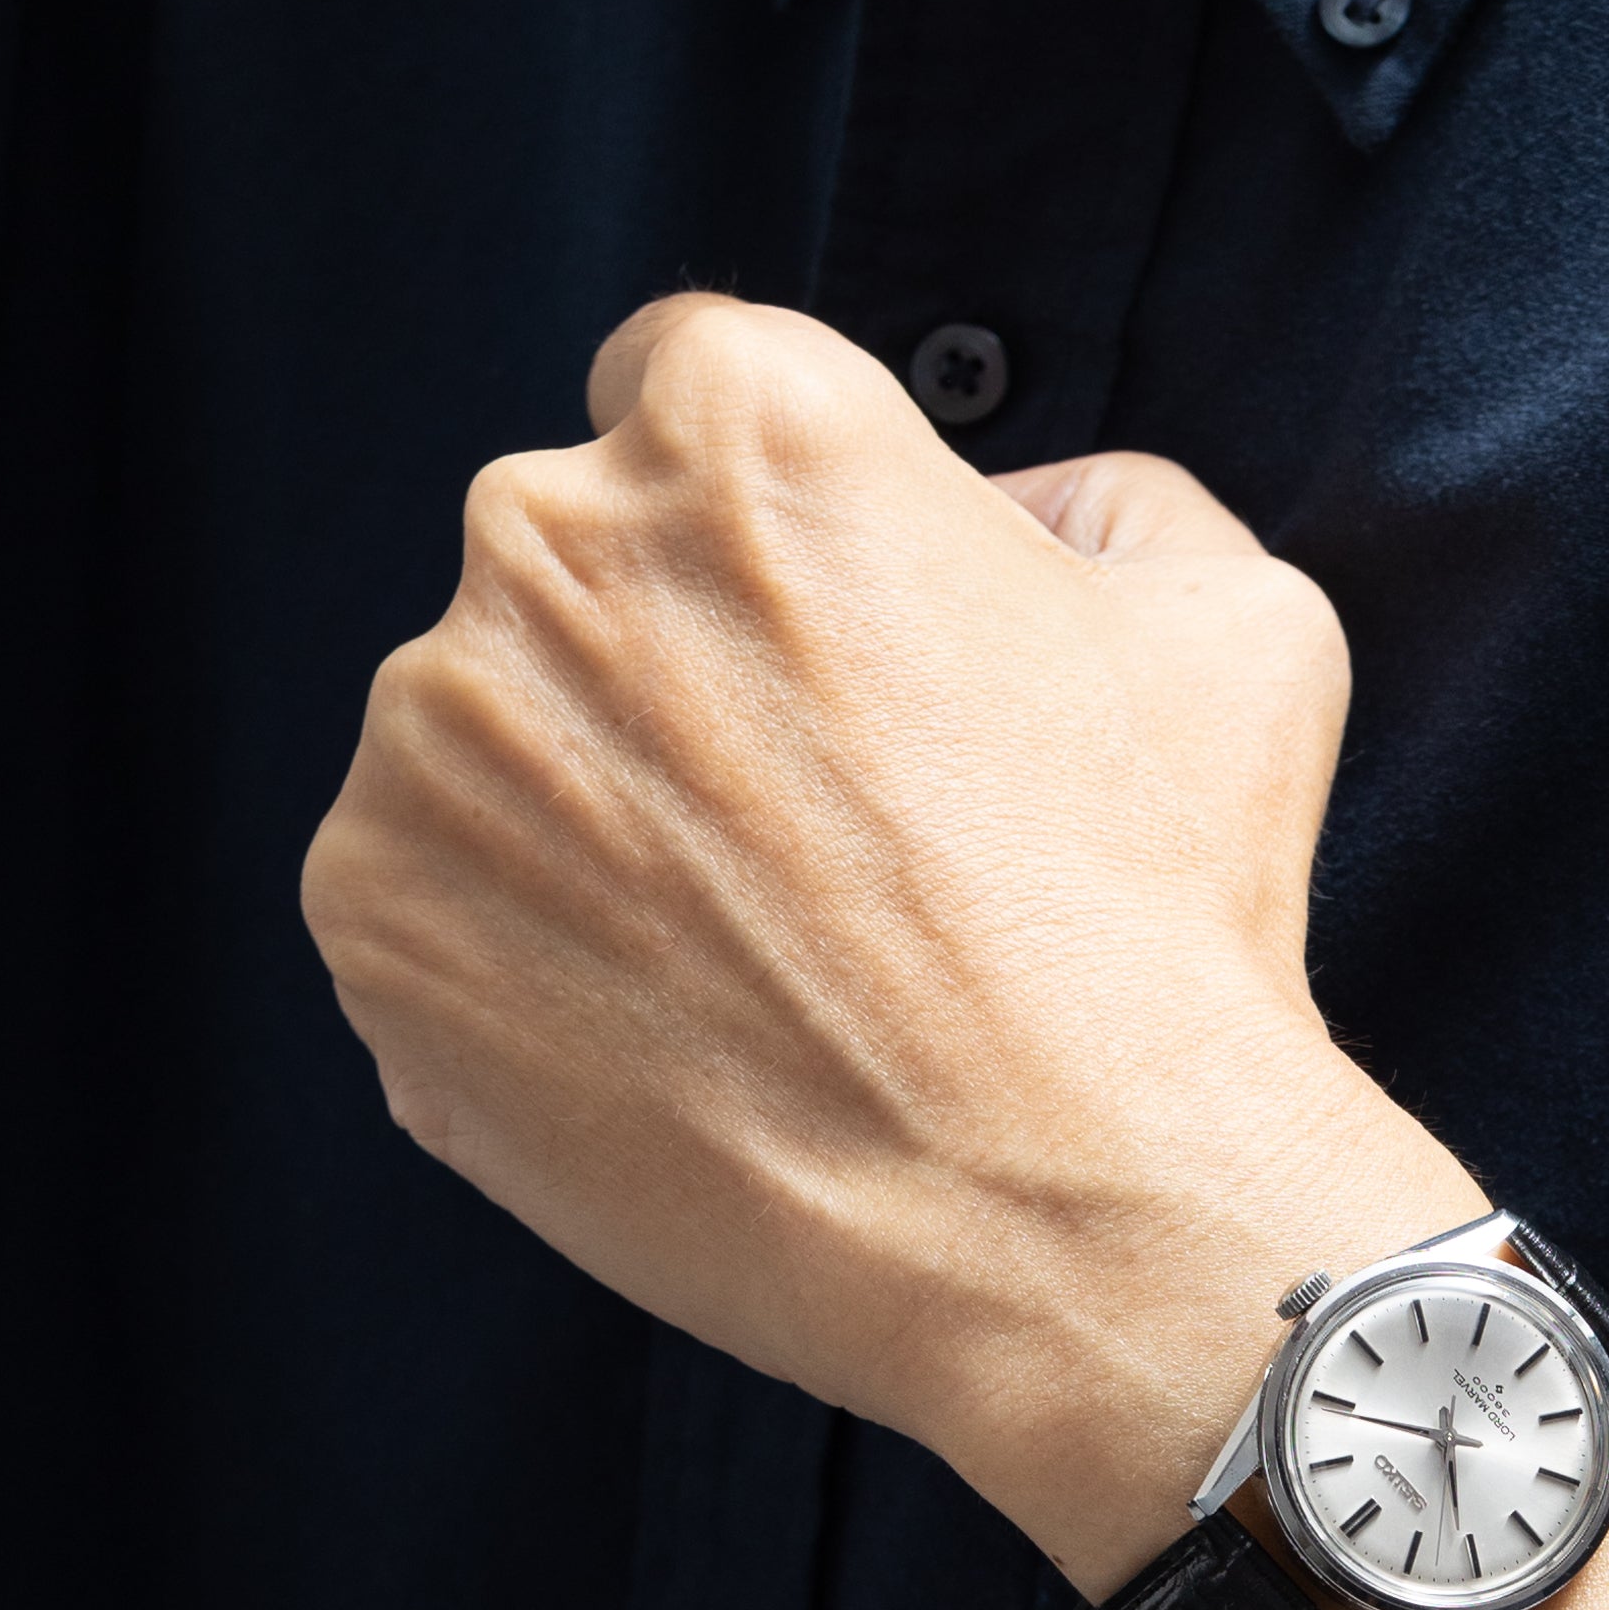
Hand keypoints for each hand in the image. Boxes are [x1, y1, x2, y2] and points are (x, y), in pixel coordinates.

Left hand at [300, 292, 1470, 1581]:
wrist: (1072, 1222)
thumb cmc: (1170, 924)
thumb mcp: (1240, 625)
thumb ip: (1104, 508)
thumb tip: (1014, 521)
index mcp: (747, 424)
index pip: (683, 388)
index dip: (769, 523)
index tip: (821, 643)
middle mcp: (546, 540)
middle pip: (575, 562)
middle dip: (673, 666)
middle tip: (820, 835)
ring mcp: (433, 741)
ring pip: (493, 740)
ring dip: (593, 817)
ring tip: (762, 964)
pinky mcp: (368, 922)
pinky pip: (428, 905)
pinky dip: (525, 963)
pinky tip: (684, 1043)